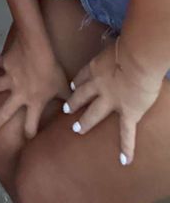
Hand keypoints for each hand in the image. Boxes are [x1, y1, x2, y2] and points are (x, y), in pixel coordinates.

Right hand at [0, 32, 69, 137]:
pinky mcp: (5, 65)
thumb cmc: (51, 69)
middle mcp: (18, 94)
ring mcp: (9, 80)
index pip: (30, 125)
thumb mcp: (62, 85)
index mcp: (34, 102)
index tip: (27, 138)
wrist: (35, 49)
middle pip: (4, 112)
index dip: (29, 134)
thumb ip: (66, 98)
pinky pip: (0, 63)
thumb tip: (73, 109)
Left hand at [65, 40, 163, 164]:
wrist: (136, 59)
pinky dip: (126, 147)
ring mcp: (110, 101)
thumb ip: (115, 50)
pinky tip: (124, 160)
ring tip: (76, 129)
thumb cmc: (129, 47)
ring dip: (85, 122)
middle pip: (81, 95)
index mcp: (95, 68)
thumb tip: (123, 42)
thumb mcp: (115, 46)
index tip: (72, 87)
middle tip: (65, 110)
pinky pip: (125, 133)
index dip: (76, 83)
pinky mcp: (127, 112)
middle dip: (73, 103)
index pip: (82, 77)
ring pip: (93, 113)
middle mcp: (98, 86)